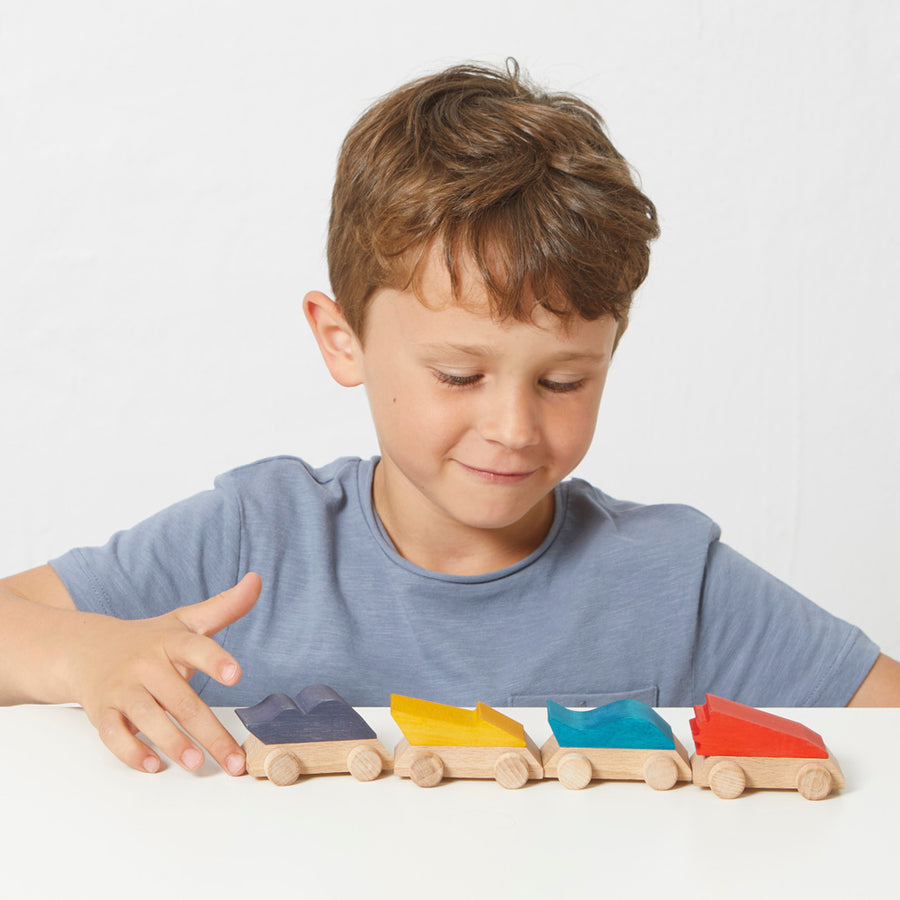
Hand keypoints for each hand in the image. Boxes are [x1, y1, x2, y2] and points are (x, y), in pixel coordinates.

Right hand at [70, 573, 261, 774]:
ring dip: (173, 743)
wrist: (87, 649)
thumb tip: (257, 579)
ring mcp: (123, 690)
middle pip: (182, 701)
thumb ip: (225, 606)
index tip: (236, 675)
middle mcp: (147, 665)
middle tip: (234, 760)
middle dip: (211, 733)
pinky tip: (153, 765)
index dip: (215, 661)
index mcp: (171, 642)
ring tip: (196, 763)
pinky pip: (113, 736)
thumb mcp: (186, 621)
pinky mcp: (103, 712)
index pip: (196, 648)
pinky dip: (131, 752)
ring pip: (148, 719)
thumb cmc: (149, 640)